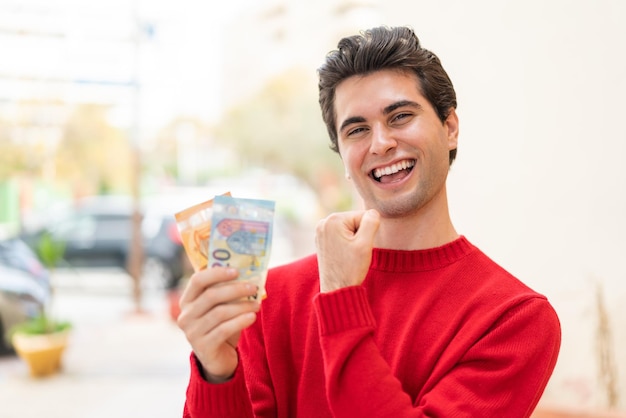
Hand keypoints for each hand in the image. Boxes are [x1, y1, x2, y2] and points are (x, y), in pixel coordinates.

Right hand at [177, 267, 259, 381]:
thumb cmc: (220, 326)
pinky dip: (240, 321)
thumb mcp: (220, 307)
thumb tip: (248, 274)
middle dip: (235, 289)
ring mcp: (192, 333)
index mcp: (187, 301)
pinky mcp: (203, 347)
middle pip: (211, 296)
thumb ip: (226, 292)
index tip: (237, 271)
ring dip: (242, 306)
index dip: (217, 273)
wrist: (219, 358)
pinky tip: (252, 317)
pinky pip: (224, 330)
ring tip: (257, 305)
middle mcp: (185, 316)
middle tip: (253, 287)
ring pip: (220, 313)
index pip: (197, 280)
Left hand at [315, 209, 379, 292]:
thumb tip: (373, 213)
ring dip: (354, 241)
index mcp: (332, 220)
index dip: (368, 233)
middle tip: (353, 253)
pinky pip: (343, 236)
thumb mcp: (365, 244)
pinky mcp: (322, 241)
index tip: (358, 248)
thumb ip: (372, 222)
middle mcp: (323, 222)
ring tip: (348, 256)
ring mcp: (321, 232)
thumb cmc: (351, 269)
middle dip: (360, 236)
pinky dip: (347, 245)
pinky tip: (343, 256)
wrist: (337, 290)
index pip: (364, 216)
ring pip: (350, 229)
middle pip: (356, 221)